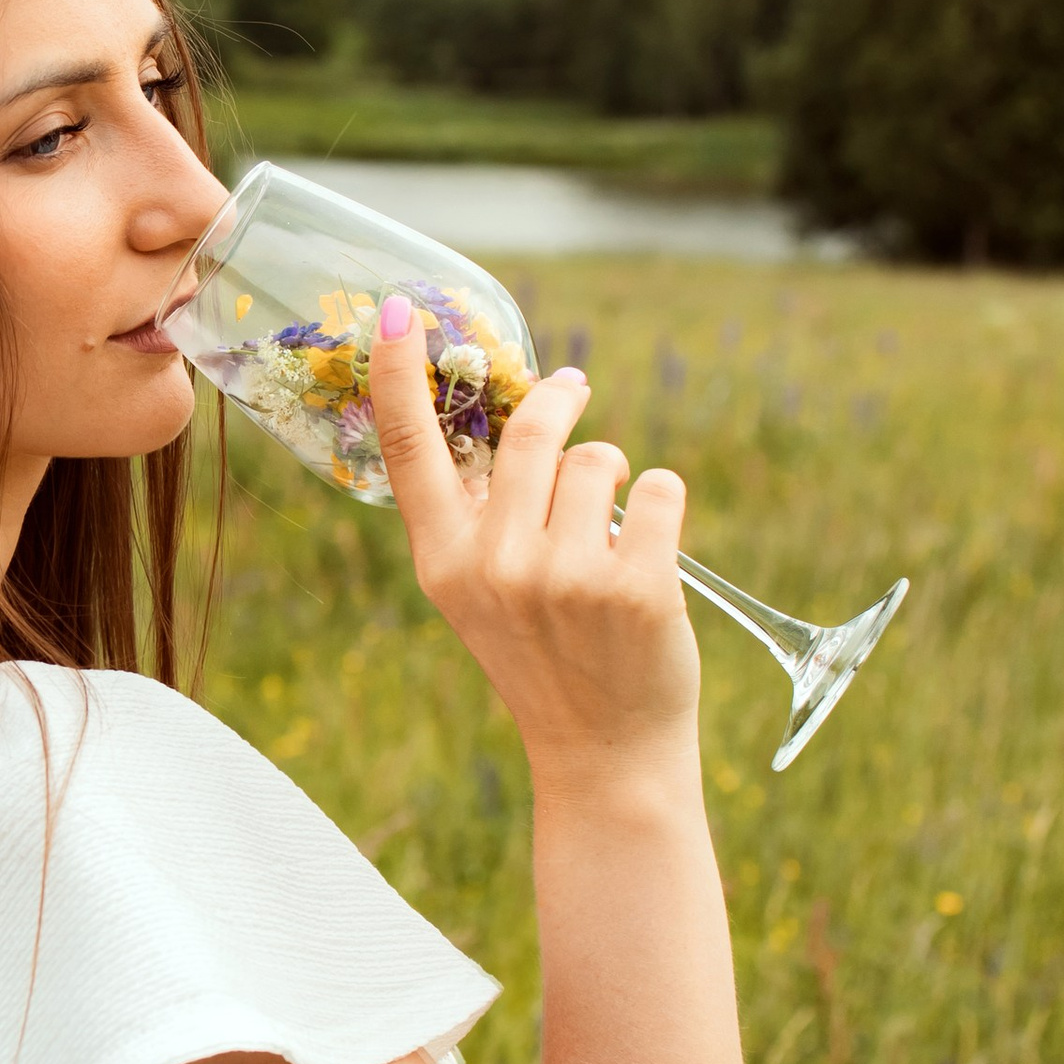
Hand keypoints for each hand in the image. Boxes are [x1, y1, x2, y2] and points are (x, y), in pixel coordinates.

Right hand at [364, 293, 700, 782]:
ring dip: (619, 478)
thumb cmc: (548, 658)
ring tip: (615, 530)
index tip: (396, 310)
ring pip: (602, 459)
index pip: (409, 451)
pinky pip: (663, 491)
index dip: (397, 375)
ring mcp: (566, 577)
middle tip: (575, 392)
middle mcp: (495, 566)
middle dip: (563, 403)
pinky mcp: (636, 587)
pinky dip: (666, 508)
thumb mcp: (482, 595)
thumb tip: (522, 410)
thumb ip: (482, 515)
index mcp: (445, 564)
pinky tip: (652, 553)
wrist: (604, 753)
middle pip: (531, 431)